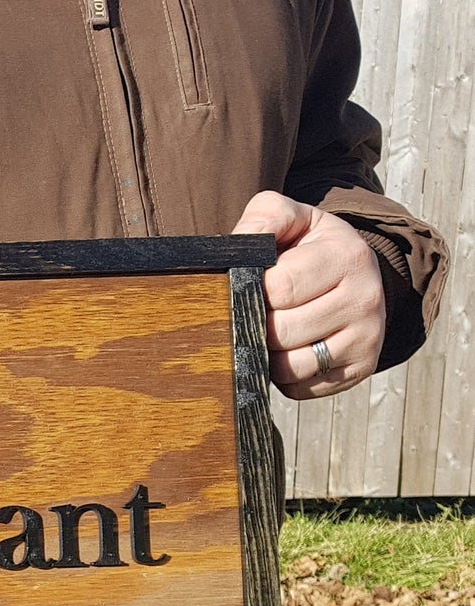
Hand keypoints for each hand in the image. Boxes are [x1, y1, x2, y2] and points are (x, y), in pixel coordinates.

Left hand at [234, 191, 384, 399]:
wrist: (352, 275)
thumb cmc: (308, 247)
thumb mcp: (291, 218)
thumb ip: (263, 218)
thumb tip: (237, 248)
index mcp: (348, 256)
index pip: (280, 288)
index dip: (253, 290)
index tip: (252, 284)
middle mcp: (365, 298)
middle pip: (282, 332)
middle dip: (258, 324)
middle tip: (257, 311)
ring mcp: (366, 338)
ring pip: (290, 366)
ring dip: (267, 354)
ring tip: (271, 330)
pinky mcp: (359, 369)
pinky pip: (300, 388)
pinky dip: (283, 377)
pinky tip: (288, 350)